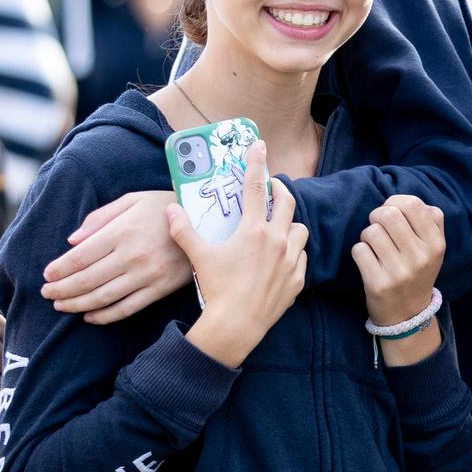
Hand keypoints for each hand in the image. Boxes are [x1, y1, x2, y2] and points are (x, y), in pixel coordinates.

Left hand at [44, 191, 191, 323]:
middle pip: (86, 280)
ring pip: (103, 297)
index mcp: (122, 231)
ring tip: (61, 306)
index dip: (59, 269)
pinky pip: (127, 308)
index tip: (46, 275)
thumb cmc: (165, 206)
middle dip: (62, 289)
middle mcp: (132, 255)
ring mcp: (147, 275)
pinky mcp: (160, 289)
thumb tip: (71, 241)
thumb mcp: (133, 200)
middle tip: (46, 293)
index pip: (80, 256)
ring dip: (76, 304)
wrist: (208, 221)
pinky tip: (89, 316)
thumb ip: (100, 217)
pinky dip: (104, 316)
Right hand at [174, 141, 307, 366]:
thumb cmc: (218, 289)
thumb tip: (170, 210)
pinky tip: (281, 257)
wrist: (236, 326)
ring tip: (277, 227)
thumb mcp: (199, 257)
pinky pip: (301, 257)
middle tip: (272, 188)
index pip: (254, 188)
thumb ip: (184, 230)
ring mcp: (290, 260)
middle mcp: (277, 240)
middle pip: (287, 203)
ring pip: (299, 230)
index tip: (259, 146)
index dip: (256, 164)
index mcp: (254, 231)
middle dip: (280, 191)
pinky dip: (293, 253)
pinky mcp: (297, 279)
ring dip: (289, 224)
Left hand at [353, 195, 444, 328]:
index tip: (391, 210)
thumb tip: (404, 201)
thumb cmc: (417, 272)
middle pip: (389, 214)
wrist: (408, 315)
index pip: (413, 204)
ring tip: (374, 245)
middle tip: (377, 225)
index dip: (396, 201)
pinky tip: (368, 260)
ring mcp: (400, 272)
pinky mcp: (379, 284)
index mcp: (436, 244)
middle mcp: (420, 257)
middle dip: (377, 215)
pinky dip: (359, 251)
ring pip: (371, 232)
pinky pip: (359, 250)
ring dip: (367, 235)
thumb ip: (428, 221)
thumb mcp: (434, 249)